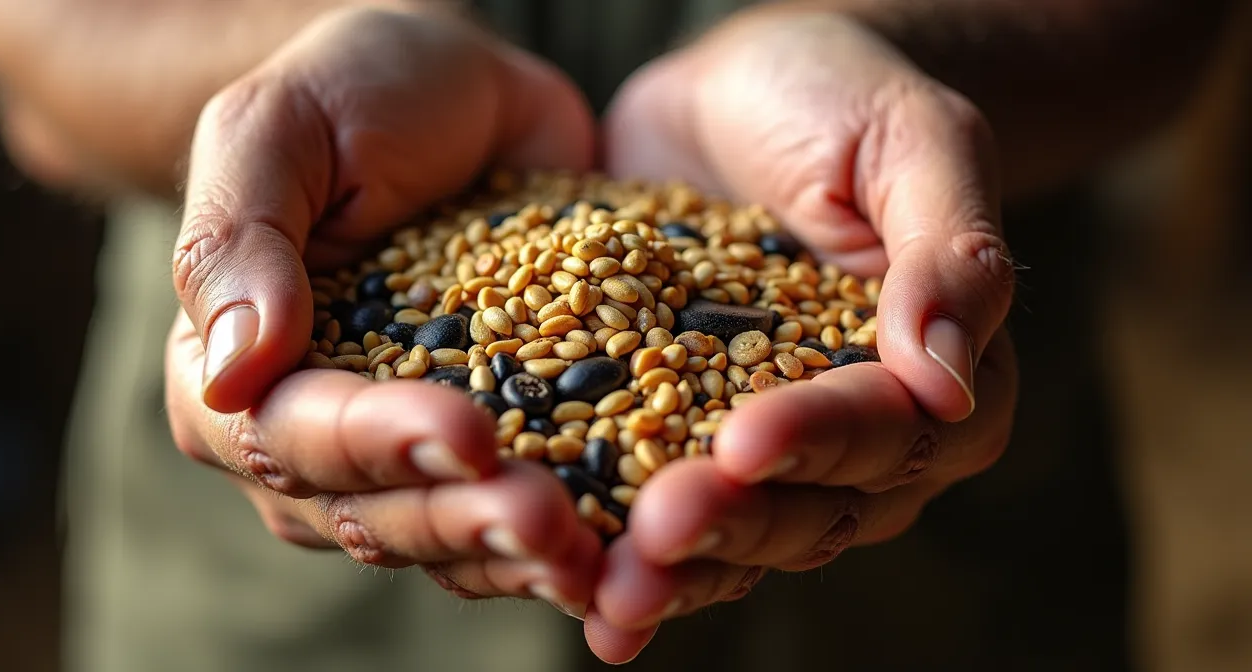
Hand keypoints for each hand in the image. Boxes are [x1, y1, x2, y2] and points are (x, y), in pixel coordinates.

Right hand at [164, 6, 600, 610]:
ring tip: (591, 554)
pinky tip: (620, 546)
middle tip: (544, 518)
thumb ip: (238, 241)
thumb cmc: (351, 96)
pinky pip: (514, 512)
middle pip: (371, 511)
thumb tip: (231, 372)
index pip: (290, 436)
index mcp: (237, 374)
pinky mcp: (496, 443)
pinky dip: (566, 539)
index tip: (462, 435)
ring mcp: (407, 453)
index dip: (375, 445)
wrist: (456, 93)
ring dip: (514, 555)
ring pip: (446, 537)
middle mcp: (313, 438)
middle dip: (459, 519)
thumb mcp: (275, 130)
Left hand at [586, 11, 1017, 661]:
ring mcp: (766, 447)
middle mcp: (859, 438)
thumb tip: (949, 378)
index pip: (889, 428)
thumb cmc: (847, 100)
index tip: (743, 439)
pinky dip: (624, 553)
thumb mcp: (914, 141)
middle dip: (734, 524)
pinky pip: (661, 509)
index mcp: (939, 377)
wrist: (748, 92)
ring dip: (679, 569)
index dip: (818, 440)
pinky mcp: (681, 436)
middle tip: (659, 529)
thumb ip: (948, 251)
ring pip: (738, 534)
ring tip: (612, 590)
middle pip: (811, 508)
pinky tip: (582, 592)